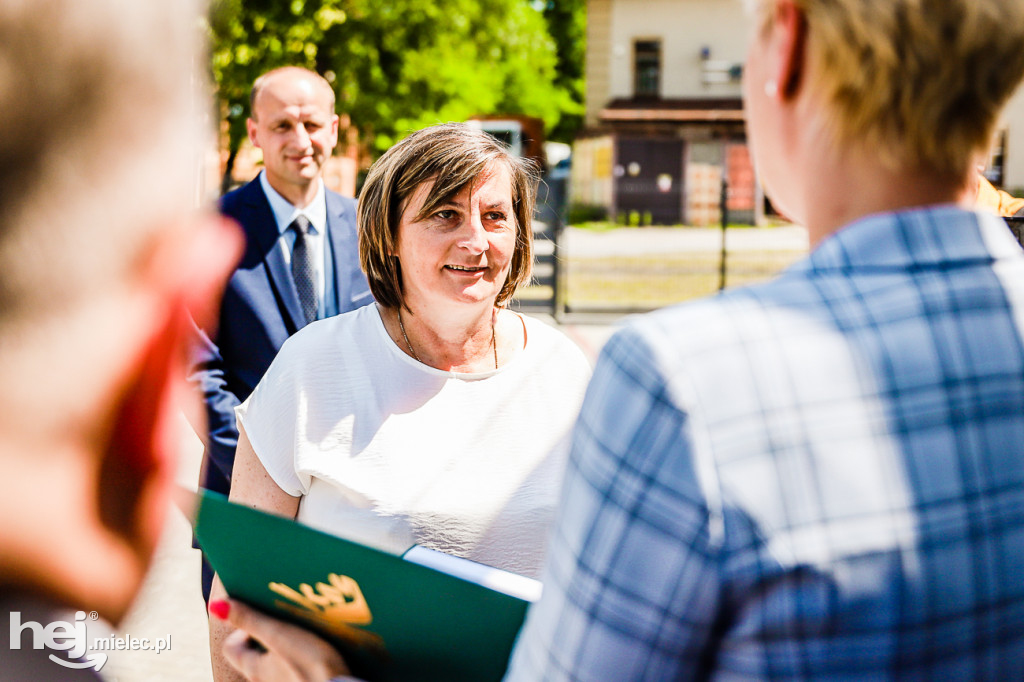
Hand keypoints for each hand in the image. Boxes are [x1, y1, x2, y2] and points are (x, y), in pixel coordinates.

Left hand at [213, 598, 360, 681]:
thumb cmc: (309, 666)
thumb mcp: (279, 635)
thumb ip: (250, 620)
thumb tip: (216, 605)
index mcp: (255, 667)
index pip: (231, 648)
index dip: (242, 629)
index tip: (262, 617)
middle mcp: (267, 679)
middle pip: (257, 653)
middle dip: (269, 633)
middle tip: (287, 618)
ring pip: (280, 660)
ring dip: (289, 644)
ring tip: (307, 629)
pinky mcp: (307, 680)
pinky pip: (299, 666)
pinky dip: (305, 655)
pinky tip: (321, 646)